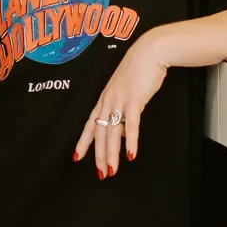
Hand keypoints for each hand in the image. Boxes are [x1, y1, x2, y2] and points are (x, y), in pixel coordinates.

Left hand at [73, 32, 169, 178]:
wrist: (150, 52)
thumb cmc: (139, 72)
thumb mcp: (126, 93)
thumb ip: (122, 112)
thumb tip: (121, 134)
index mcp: (104, 99)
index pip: (89, 124)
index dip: (83, 141)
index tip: (76, 157)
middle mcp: (108, 100)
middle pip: (99, 132)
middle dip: (98, 155)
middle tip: (100, 174)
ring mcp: (119, 100)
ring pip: (112, 132)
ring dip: (111, 154)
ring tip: (111, 170)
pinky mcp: (134, 99)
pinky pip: (131, 124)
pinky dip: (130, 141)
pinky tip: (131, 155)